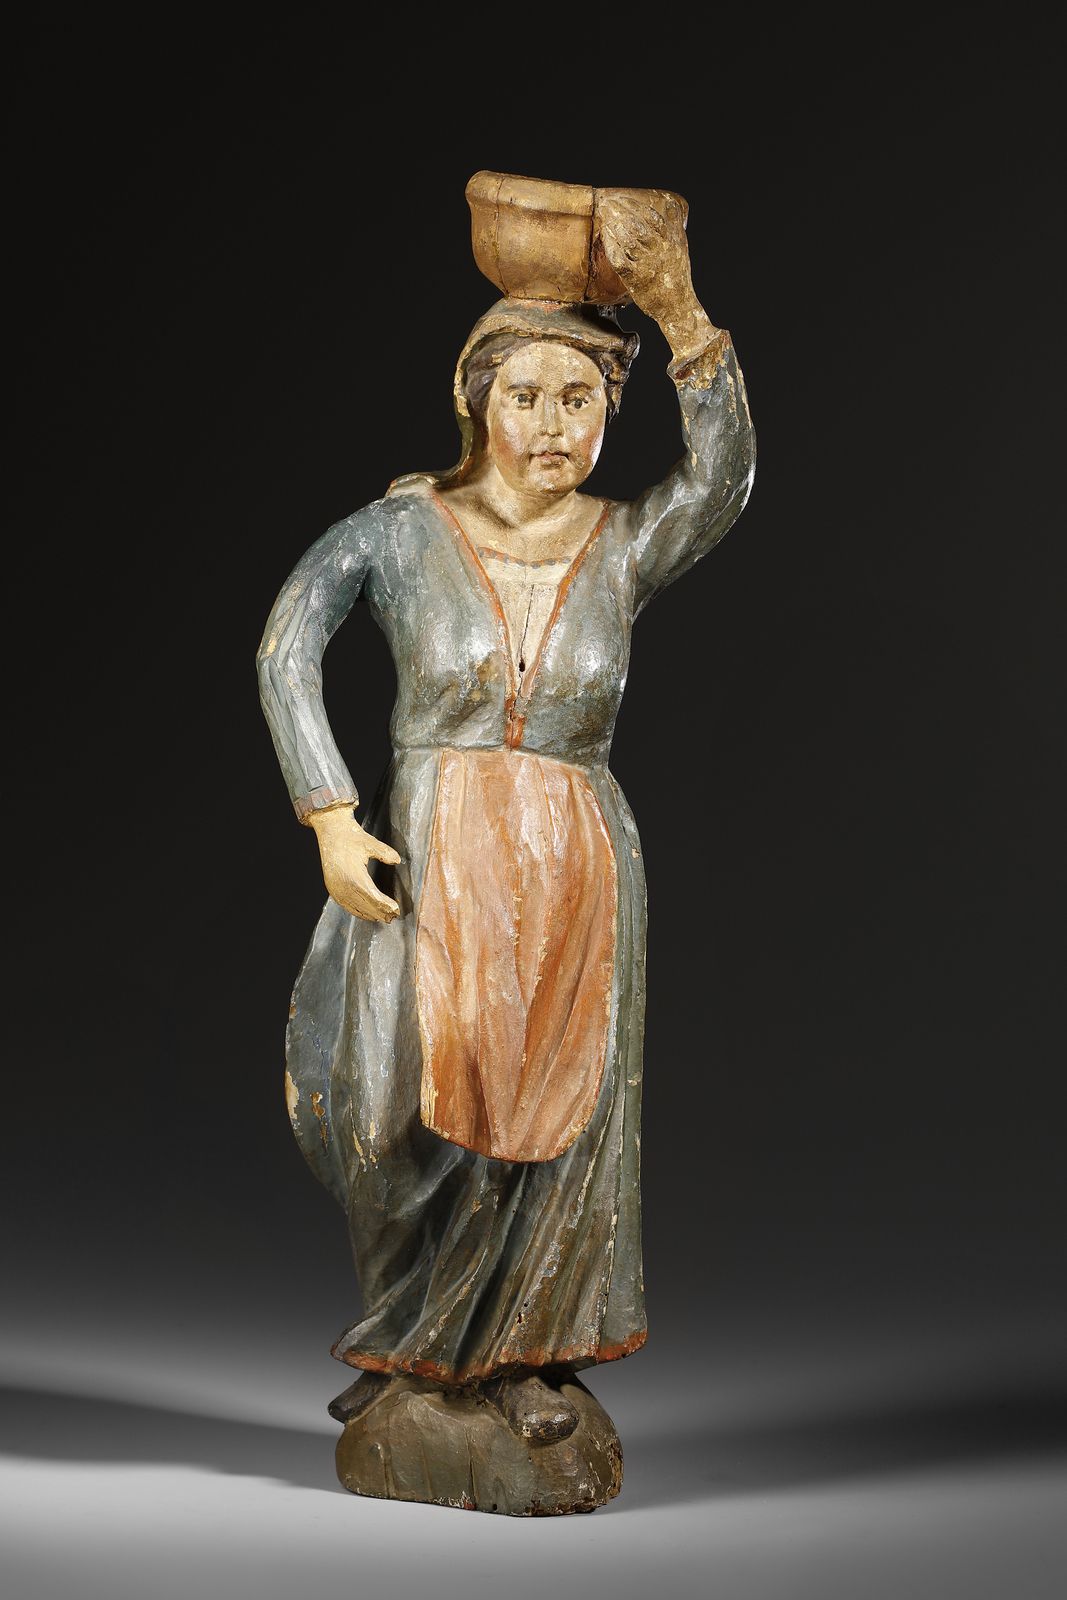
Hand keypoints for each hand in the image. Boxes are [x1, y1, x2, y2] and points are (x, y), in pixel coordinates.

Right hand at [307, 805, 401, 922]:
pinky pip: (346, 905)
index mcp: (354, 877)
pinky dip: (358, 911)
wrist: (331, 832)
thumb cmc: (351, 837)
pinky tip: (367, 914)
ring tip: (383, 918)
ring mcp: (336, 889)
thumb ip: (385, 852)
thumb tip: (398, 860)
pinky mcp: (332, 889)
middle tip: (393, 917)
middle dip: (380, 913)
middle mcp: (343, 886)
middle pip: (365, 906)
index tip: (396, 910)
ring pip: (355, 908)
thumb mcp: (370, 842)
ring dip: (370, 915)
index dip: (385, 906)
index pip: (373, 898)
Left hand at [598, 190, 718, 365]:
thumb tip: (671, 205)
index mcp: (672, 241)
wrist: (677, 307)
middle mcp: (660, 251)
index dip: (636, 205)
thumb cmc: (678, 277)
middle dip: (621, 211)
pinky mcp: (637, 279)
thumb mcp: (681, 248)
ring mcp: (648, 265)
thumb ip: (675, 226)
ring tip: (605, 218)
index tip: (623, 197)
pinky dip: (612, 247)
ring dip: (615, 227)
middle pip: (637, 225)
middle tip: (608, 203)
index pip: (652, 216)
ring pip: (628, 240)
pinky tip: (606, 238)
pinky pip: (621, 260)